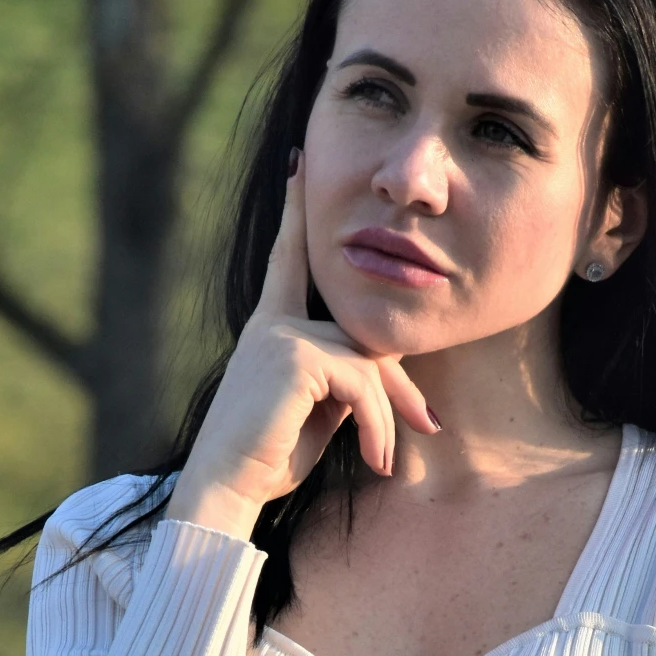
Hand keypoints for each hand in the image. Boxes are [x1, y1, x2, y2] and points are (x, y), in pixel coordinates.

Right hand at [167, 150, 439, 535]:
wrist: (225, 489)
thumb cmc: (265, 460)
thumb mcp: (313, 414)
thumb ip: (339, 381)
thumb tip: (377, 373)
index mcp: (270, 328)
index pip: (287, 260)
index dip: (294, 215)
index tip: (297, 166)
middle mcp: (273, 323)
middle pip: (362, 336)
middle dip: (399, 387)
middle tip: (430, 426)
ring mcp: (282, 335)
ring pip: (368, 364)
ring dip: (387, 418)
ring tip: (384, 461)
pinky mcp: (295, 356)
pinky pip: (362, 382)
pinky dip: (377, 425)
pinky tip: (375, 459)